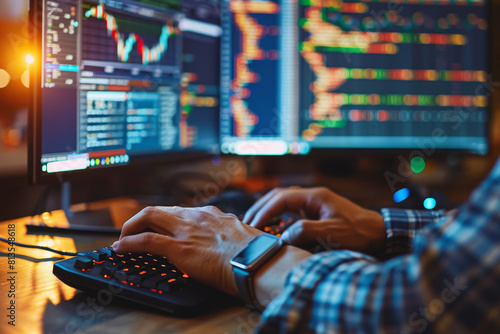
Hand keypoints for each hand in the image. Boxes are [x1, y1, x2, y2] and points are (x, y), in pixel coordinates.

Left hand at [113, 206, 262, 295]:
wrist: (259, 261)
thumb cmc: (256, 254)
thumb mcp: (242, 238)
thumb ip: (230, 237)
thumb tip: (230, 246)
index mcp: (213, 215)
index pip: (180, 211)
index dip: (164, 219)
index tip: (159, 226)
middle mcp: (197, 217)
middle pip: (160, 208)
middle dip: (142, 219)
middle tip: (134, 231)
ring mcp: (187, 230)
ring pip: (148, 216)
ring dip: (131, 226)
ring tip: (123, 238)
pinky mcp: (179, 247)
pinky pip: (145, 240)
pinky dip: (128, 242)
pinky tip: (120, 248)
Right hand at [243, 187, 384, 254]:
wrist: (379, 234)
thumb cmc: (359, 233)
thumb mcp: (331, 233)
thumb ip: (305, 232)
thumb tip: (282, 236)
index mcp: (315, 196)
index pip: (281, 198)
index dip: (264, 211)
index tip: (252, 225)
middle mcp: (312, 197)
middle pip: (279, 196)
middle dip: (261, 208)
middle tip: (246, 223)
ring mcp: (315, 204)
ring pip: (284, 202)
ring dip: (268, 211)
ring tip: (254, 224)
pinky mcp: (317, 213)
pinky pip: (292, 211)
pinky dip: (278, 217)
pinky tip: (272, 227)